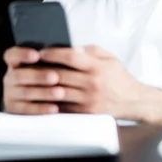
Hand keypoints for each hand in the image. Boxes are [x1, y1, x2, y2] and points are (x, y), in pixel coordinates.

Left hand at [2, 45, 142, 119]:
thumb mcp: (108, 58)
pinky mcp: (86, 114)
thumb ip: (89, 51)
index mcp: (97, 67)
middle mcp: (92, 84)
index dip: (53, 53)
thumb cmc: (118, 78)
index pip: (70, 56)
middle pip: (60, 75)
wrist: (134, 102)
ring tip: (30, 81)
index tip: (40, 52)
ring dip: (42, 87)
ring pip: (58, 92)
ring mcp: (89, 100)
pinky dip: (50, 102)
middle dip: (42, 69)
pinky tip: (41, 97)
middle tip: (27, 65)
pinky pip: (63, 107)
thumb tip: (69, 47)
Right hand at [2, 46, 62, 114]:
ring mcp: (10, 94)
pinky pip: (27, 110)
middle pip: (19, 75)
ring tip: (60, 93)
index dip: (22, 54)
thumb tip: (71, 53)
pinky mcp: (15, 110)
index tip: (37, 55)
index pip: (12, 55)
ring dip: (43, 93)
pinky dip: (41, 109)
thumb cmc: (47, 77)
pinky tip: (55, 108)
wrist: (37, 102)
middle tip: (55, 77)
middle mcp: (10, 77)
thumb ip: (52, 59)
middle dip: (38, 76)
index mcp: (15, 62)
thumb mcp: (46, 66)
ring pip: (25, 93)